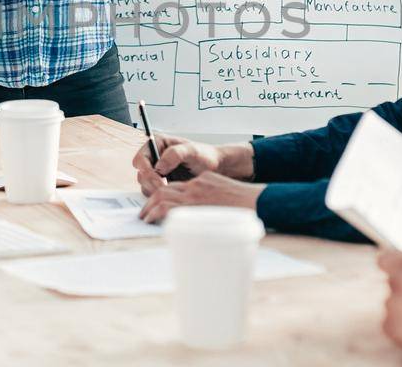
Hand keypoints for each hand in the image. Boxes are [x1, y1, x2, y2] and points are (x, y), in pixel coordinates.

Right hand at [131, 134, 223, 195]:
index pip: (141, 159)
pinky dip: (160, 196)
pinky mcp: (160, 184)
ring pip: (145, 185)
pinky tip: (173, 195)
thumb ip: (175, 154)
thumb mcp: (192, 151)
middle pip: (141, 174)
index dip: (147, 171)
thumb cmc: (205, 156)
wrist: (215, 168)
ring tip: (172, 192)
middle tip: (167, 190)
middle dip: (152, 184)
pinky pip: (153, 192)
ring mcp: (156, 172)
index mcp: (157, 144)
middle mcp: (153, 158)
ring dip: (155, 191)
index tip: (160, 180)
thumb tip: (159, 166)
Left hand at [137, 171, 262, 223]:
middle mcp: (196, 185)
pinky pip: (168, 206)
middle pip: (166, 188)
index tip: (158, 204)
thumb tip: (202, 217)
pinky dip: (155, 212)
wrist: (258, 202)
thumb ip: (211, 200)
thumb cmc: (247, 205)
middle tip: (145, 211)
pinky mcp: (194, 204)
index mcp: (204, 181)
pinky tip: (150, 219)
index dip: (164, 195)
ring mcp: (194, 194)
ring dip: (150, 206)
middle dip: (152, 200)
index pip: (178, 186)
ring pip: (162, 195)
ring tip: (144, 217)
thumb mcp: (226, 196)